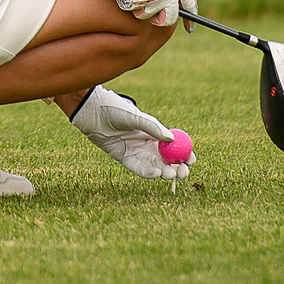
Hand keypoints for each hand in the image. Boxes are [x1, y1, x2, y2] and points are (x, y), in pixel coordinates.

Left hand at [68, 84, 193, 179]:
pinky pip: (138, 168)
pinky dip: (147, 172)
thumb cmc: (115, 109)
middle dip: (176, 167)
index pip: (173, 146)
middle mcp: (147, 144)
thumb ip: (153, 128)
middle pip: (166, 159)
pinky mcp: (125, 158)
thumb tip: (173, 139)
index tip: (191, 159)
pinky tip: (156, 173)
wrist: (92, 112)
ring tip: (170, 173)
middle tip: (183, 172)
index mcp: (154, 133)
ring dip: (164, 171)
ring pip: (154, 166)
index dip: (183, 154)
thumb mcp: (135, 117)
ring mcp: (137, 151)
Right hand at [85, 0, 197, 26]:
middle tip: (153, 16)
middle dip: (162, 19)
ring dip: (145, 12)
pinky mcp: (142, 6)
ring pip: (153, 17)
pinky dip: (133, 9)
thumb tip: (169, 3)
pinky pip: (138, 15)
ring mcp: (156, 0)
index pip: (189, 2)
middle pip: (171, 17)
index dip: (191, 18)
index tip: (191, 28)